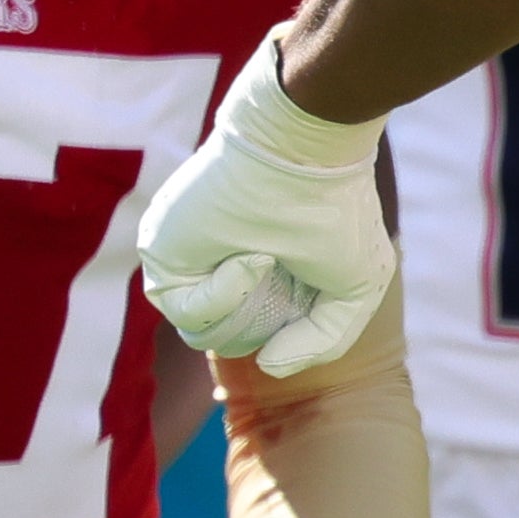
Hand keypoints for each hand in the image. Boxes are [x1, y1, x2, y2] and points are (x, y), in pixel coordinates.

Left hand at [141, 33, 392, 370]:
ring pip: (203, 333)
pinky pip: (184, 309)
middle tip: (286, 279)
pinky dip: (223, 294)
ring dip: (245, 309)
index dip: (291, 332)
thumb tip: (269, 365)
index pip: (261, 334)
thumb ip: (324, 340)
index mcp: (261, 275)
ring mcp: (187, 261)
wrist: (303, 152)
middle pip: (231, 339)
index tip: (313, 293)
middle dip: (264, 325)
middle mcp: (217, 269)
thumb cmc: (335, 211)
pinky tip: (251, 258)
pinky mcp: (161, 253)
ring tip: (268, 261)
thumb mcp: (357, 288)